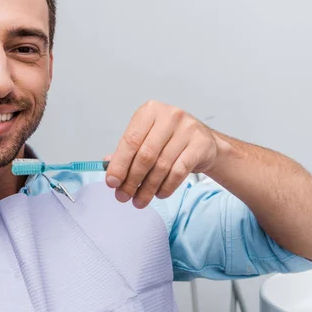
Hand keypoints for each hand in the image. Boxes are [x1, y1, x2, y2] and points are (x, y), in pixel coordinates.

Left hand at [105, 100, 219, 207]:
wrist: (203, 142)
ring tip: (139, 200)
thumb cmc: (169, 140)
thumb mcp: (146, 139)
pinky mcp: (200, 144)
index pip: (130, 140)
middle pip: (145, 155)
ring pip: (162, 166)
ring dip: (147, 188)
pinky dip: (166, 186)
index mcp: (149, 111)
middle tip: (123, 196)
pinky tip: (159, 194)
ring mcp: (187, 129)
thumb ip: (127, 152)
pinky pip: (178, 172)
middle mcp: (169, 116)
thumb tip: (108, 169)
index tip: (112, 182)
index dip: (119, 164)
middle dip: (132, 180)